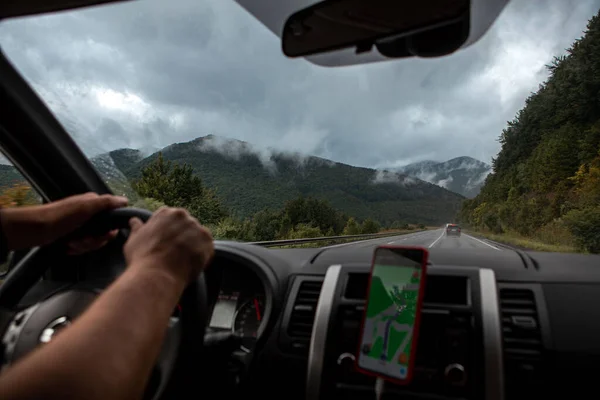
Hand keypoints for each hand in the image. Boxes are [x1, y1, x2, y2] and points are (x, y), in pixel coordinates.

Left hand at [0, 192, 127, 251]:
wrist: (34, 230)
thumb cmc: (59, 217)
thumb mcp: (85, 207)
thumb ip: (106, 203)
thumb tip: (125, 200)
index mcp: (93, 205)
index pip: (113, 220)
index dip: (109, 231)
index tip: (102, 235)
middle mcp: (89, 215)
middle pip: (104, 234)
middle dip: (94, 241)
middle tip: (83, 240)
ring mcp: (81, 227)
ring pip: (93, 242)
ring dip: (84, 246)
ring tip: (72, 244)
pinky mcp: (72, 237)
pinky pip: (83, 247)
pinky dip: (76, 249)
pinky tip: (68, 247)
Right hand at [124, 207, 213, 283]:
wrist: (157, 275)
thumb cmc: (142, 258)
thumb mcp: (133, 239)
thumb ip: (137, 228)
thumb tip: (134, 220)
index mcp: (166, 213)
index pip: (172, 219)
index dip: (170, 233)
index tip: (166, 243)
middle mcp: (184, 216)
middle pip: (187, 226)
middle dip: (183, 237)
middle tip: (175, 253)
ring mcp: (197, 228)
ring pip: (198, 237)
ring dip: (193, 246)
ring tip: (183, 260)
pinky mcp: (208, 242)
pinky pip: (207, 248)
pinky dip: (202, 256)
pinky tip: (191, 264)